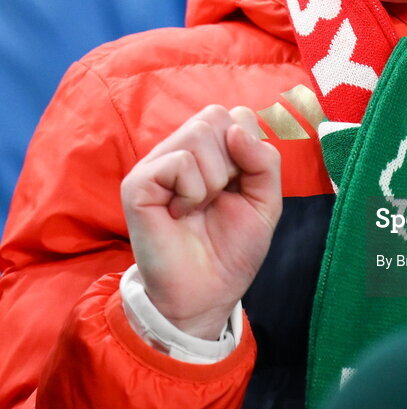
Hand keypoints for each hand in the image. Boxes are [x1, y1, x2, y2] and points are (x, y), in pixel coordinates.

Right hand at [121, 105, 281, 339]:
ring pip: (198, 134)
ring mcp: (156, 164)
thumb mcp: (266, 200)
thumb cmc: (232, 248)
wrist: (207, 294)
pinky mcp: (138, 184)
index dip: (249, 149)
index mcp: (209, 150)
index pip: (236, 114)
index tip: (240, 186)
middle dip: (232, 161)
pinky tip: (181, 214)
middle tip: (219, 196)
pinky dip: (192, 192)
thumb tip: (236, 129)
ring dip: (212, 179)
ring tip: (199, 207)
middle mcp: (179, 150)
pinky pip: (178, 163)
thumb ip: (264, 160)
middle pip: (215, 116)